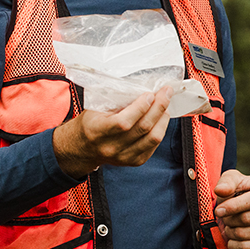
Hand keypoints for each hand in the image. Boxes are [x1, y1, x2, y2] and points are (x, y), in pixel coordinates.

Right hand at [52, 87, 173, 177]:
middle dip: (158, 107)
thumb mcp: (95, 108)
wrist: (83, 148)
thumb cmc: (91, 123)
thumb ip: (115, 100)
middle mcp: (111, 147)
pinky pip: (154, 144)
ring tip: (165, 105)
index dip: (140, 107)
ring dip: (163, 118)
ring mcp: (124, 157)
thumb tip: (142, 87)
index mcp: (97, 131)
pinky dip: (161, 128)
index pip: (124, 122)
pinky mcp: (135, 161)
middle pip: (143, 127)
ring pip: (153, 137)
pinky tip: (161, 118)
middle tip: (166, 92)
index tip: (150, 94)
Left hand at [214, 170, 249, 248]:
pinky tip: (234, 239)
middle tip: (226, 217)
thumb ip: (226, 182)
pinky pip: (247, 248)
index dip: (233, 207)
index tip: (219, 210)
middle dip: (229, 219)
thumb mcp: (235, 181)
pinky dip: (234, 245)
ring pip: (244, 234)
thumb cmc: (243, 193)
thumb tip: (220, 190)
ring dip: (230, 232)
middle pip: (246, 219)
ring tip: (231, 226)